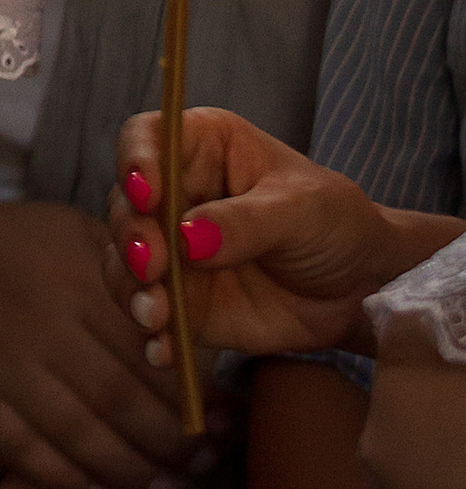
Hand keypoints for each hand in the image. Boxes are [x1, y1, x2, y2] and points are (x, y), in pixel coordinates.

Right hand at [0, 189, 210, 488]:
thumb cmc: (7, 244)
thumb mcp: (72, 232)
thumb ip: (127, 268)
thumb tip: (185, 313)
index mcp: (77, 281)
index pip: (146, 350)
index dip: (190, 394)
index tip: (224, 422)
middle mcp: (43, 327)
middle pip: (120, 398)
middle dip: (169, 442)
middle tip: (203, 467)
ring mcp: (3, 368)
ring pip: (79, 433)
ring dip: (127, 471)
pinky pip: (24, 450)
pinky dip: (64, 479)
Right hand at [111, 106, 425, 363]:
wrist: (363, 288)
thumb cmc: (335, 224)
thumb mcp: (303, 210)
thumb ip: (246, 222)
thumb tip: (188, 239)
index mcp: (202, 150)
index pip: (145, 139)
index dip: (134, 162)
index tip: (146, 196)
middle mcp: (176, 197)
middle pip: (125, 207)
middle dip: (132, 239)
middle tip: (154, 267)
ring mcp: (175, 254)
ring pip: (125, 265)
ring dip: (131, 290)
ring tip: (156, 314)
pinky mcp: (184, 304)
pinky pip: (153, 318)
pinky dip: (153, 336)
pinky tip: (163, 349)